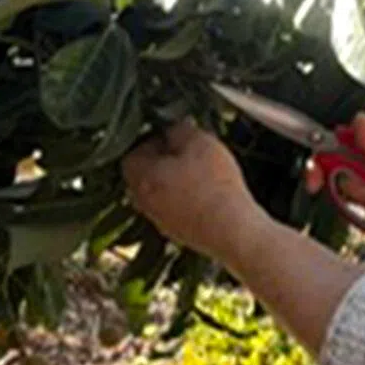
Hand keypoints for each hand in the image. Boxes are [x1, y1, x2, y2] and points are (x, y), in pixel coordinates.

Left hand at [123, 121, 260, 263]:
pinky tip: (210, 195)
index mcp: (141, 177)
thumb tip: (172, 129)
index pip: (132, 153)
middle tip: (188, 152)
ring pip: (161, 195)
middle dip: (163, 162)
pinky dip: (188, 201)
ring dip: (176, 183)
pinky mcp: (179, 235)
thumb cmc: (213, 183)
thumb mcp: (198, 141)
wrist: (232, 230)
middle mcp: (144, 202)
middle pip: (145, 176)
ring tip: (202, 173)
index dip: (152, 141)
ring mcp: (161, 222)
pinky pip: (177, 211)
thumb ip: (179, 129)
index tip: (174, 136)